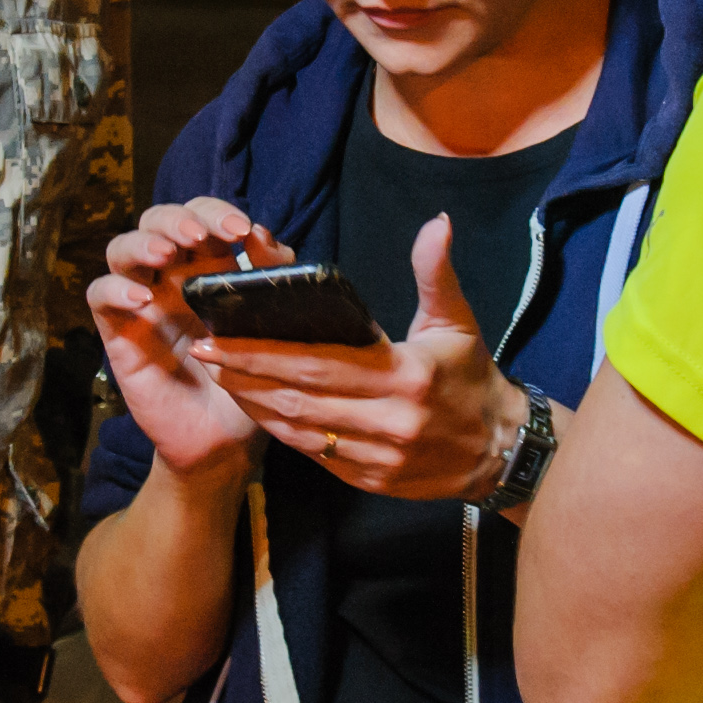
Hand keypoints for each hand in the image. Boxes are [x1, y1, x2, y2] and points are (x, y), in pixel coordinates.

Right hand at [86, 198, 286, 485]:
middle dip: (176, 218)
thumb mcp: (273, 326)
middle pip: (156, 220)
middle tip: (200, 235)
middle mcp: (170, 276)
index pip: (201, 217)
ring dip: (142, 242)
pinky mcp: (118, 332)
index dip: (215, 212)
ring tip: (165, 253)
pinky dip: (115, 288)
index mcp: (208, 266)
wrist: (226, 439)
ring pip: (120, 248)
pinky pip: (99, 295)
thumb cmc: (250, 377)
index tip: (241, 230)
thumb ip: (274, 279)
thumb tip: (263, 234)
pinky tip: (142, 298)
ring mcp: (141, 301)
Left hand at [194, 213, 517, 502]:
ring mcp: (378, 457)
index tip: (219, 338)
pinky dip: (282, 433)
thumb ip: (437, 274)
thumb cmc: (472, 378)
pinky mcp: (372, 480)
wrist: (501, 451)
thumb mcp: (458, 323)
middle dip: (243, 376)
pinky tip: (257, 410)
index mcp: (404, 377)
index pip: (317, 364)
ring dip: (254, 406)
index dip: (263, 353)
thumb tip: (435, 222)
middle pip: (297, 399)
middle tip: (201, 354)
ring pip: (299, 432)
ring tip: (219, 378)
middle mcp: (387, 422)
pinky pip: (315, 456)